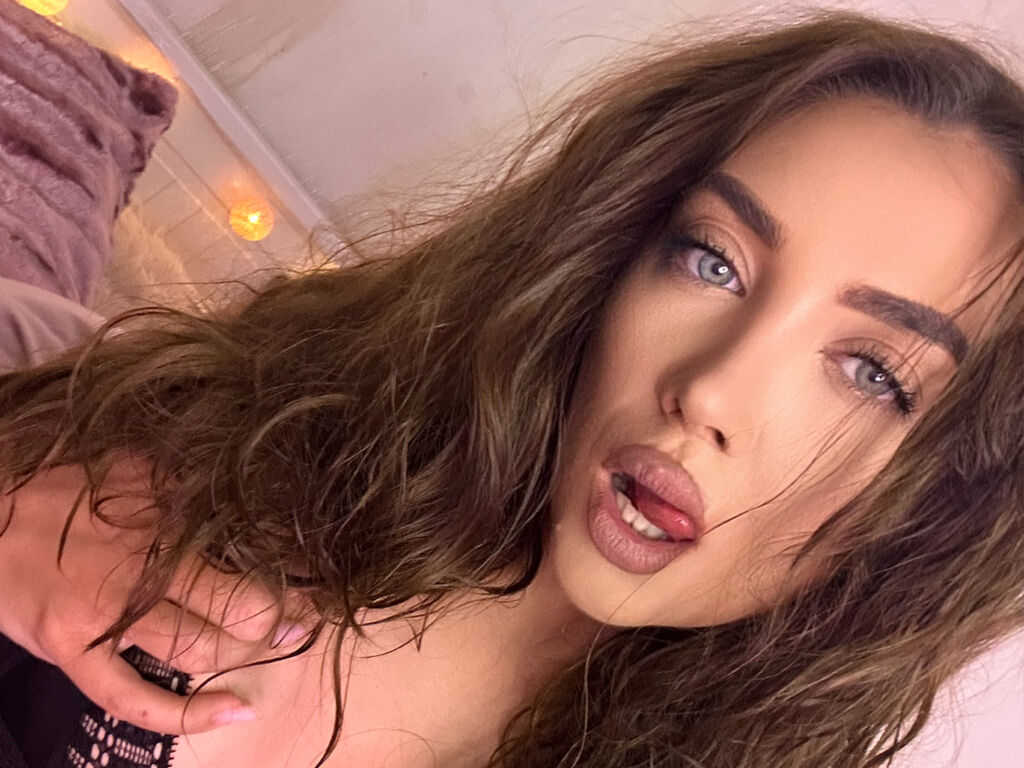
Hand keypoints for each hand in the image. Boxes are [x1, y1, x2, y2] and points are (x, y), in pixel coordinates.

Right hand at [0, 462, 310, 733]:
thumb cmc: (69, 484)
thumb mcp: (137, 464)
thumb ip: (194, 476)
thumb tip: (260, 477)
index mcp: (163, 512)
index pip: (251, 542)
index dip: (296, 561)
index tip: (325, 568)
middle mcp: (141, 565)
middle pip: (237, 600)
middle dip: (286, 611)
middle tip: (314, 611)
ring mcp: (105, 615)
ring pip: (198, 646)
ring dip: (250, 651)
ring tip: (288, 644)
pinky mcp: (73, 652)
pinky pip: (132, 698)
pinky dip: (187, 711)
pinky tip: (234, 710)